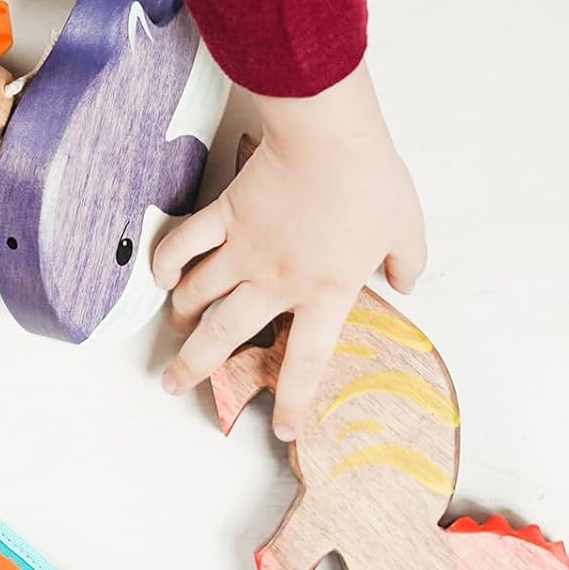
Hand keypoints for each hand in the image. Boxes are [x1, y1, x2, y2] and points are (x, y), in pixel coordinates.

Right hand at [152, 62, 426, 439]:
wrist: (328, 138)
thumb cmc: (370, 182)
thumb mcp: (407, 227)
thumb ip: (407, 262)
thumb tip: (406, 282)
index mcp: (323, 294)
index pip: (304, 362)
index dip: (292, 402)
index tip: (282, 431)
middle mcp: (274, 282)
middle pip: (223, 337)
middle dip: (193, 368)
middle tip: (172, 384)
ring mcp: (242, 250)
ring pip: (196, 296)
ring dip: (180, 318)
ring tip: (175, 330)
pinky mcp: (222, 216)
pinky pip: (183, 246)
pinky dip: (166, 263)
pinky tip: (160, 277)